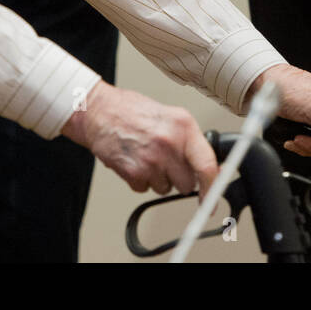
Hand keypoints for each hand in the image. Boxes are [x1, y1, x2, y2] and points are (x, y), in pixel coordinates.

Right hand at [61, 82, 218, 195]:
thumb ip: (188, 139)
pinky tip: (134, 160)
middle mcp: (169, 143)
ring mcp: (151, 159)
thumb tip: (205, 164)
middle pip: (187, 183)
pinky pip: (145, 188)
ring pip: (166, 188)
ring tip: (146, 155)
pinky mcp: (133, 172)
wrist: (98, 112)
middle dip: (178, 178)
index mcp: (183, 126)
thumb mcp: (169, 116)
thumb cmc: (131, 111)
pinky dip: (140, 179)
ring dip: (158, 178)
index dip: (212, 186)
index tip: (212, 198)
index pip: (207, 164)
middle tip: (166, 162)